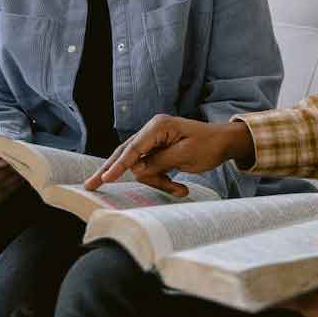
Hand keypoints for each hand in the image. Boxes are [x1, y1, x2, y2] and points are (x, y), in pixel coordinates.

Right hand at [84, 115, 254, 194]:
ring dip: (158, 182)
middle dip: (112, 171)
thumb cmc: (209, 145)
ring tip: (179, 190)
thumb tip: (136, 169)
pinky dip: (163, 181)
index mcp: (158, 126)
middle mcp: (153, 131)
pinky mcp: (160, 151)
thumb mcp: (185, 155)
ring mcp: (156, 141)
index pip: (133, 148)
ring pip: (142, 167)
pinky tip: (180, 189)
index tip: (105, 179)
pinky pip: (153, 169)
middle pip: (127, 154)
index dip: (118, 165)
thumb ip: (158, 161)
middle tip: (90, 185)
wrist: (226, 143)